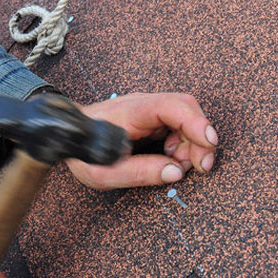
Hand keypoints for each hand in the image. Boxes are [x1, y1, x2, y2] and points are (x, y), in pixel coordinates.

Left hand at [66, 92, 217, 189]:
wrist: (68, 137)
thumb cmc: (83, 152)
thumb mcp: (105, 172)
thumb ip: (139, 172)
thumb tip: (175, 172)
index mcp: (131, 112)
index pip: (172, 106)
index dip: (195, 122)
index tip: (209, 143)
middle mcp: (143, 105)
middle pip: (186, 110)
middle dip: (200, 138)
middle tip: (200, 167)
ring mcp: (148, 109)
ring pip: (185, 118)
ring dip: (191, 144)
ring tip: (176, 166)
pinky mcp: (151, 118)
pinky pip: (177, 126)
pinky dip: (182, 144)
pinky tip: (169, 159)